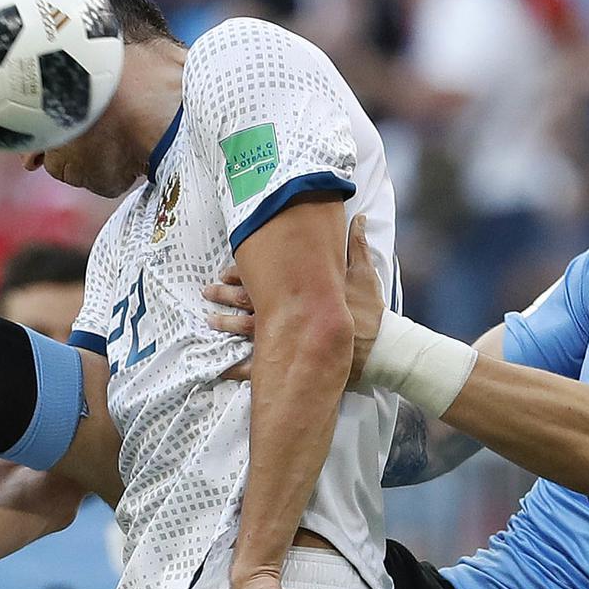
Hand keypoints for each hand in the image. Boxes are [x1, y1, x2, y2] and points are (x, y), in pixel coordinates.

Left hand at [203, 214, 385, 386]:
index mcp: (300, 293)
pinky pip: (259, 368)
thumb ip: (357, 246)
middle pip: (249, 304)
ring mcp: (289, 341)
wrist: (381, 351)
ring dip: (226, 326)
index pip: (263, 280)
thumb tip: (360, 219)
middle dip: (225, 297)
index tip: (224, 272)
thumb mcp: (364, 277)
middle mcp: (290, 317)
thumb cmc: (370, 315)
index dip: (241, 275)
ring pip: (247, 332)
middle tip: (206, 292)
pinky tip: (222, 369)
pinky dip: (239, 369)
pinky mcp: (294, 364)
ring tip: (208, 321)